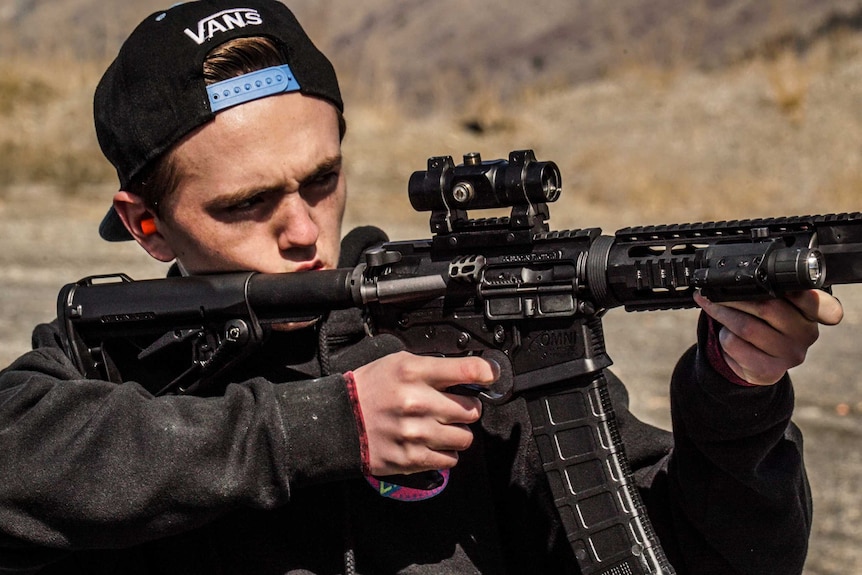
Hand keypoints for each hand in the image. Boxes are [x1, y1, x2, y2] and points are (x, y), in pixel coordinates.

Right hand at [352, 352, 498, 475]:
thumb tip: (469, 373)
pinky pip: (449, 460)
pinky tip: (430, 443)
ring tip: (440, 427)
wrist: (339, 421)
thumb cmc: (370, 389)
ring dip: (457, 433)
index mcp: (413, 373)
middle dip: (466, 409)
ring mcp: (415, 433)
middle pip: (472, 410)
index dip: (485, 372)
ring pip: (465, 438)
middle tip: (451, 408)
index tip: (490, 375)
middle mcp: (417, 402)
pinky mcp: (411, 458)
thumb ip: (433, 368)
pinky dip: (445, 453)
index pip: (466, 370)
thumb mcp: (398, 363)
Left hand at [694, 289, 843, 385]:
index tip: (774, 284)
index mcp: (817, 313)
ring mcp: (790, 355)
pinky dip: (721, 334)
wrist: (755, 361)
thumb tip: (741, 277)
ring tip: (713, 307)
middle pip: (768, 308)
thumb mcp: (778, 304)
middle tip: (714, 292)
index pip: (824, 305)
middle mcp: (808, 335)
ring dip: (722, 314)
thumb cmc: (766, 323)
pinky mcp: (769, 371)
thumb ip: (775, 290)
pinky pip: (734, 344)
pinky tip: (723, 332)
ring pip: (746, 327)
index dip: (801, 293)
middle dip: (735, 297)